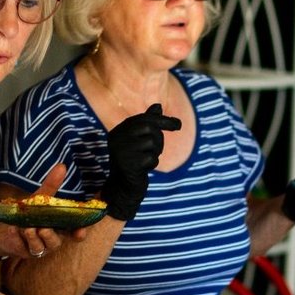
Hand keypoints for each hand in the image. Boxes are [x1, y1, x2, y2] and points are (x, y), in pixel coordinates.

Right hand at [102, 104, 180, 220]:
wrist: (122, 189)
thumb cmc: (133, 163)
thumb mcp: (138, 141)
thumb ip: (146, 124)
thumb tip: (158, 105)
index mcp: (118, 131)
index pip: (143, 119)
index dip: (162, 120)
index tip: (178, 125)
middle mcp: (116, 139)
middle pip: (149, 128)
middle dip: (159, 139)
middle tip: (155, 151)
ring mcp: (121, 152)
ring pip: (152, 142)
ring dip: (155, 152)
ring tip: (146, 160)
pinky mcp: (128, 165)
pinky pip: (152, 158)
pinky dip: (152, 164)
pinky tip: (144, 169)